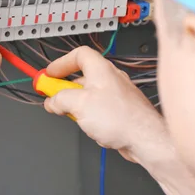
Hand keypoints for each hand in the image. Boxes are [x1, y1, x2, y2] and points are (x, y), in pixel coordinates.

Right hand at [44, 46, 164, 162]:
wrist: (145, 139)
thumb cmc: (121, 118)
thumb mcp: (79, 104)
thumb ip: (60, 99)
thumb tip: (52, 101)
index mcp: (100, 70)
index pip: (78, 55)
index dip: (61, 63)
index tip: (49, 74)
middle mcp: (110, 79)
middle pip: (81, 77)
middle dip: (64, 88)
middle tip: (53, 98)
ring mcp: (116, 95)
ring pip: (88, 95)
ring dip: (76, 105)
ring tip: (72, 115)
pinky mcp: (119, 111)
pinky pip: (97, 109)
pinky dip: (88, 115)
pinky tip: (89, 126)